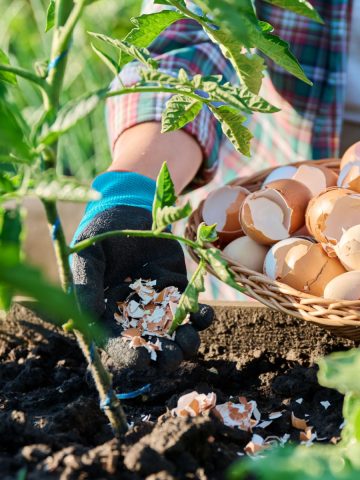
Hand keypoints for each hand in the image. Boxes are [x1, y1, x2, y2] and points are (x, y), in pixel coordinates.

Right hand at [71, 179, 213, 372]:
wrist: (129, 211)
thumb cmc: (102, 233)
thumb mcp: (88, 256)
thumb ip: (86, 285)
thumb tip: (88, 318)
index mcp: (110, 314)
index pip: (119, 345)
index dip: (130, 357)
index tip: (142, 361)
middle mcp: (137, 315)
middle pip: (153, 347)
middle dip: (165, 357)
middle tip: (173, 353)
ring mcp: (161, 304)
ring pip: (177, 334)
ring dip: (187, 342)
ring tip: (189, 336)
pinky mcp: (179, 290)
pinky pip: (194, 311)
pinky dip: (202, 317)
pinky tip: (204, 313)